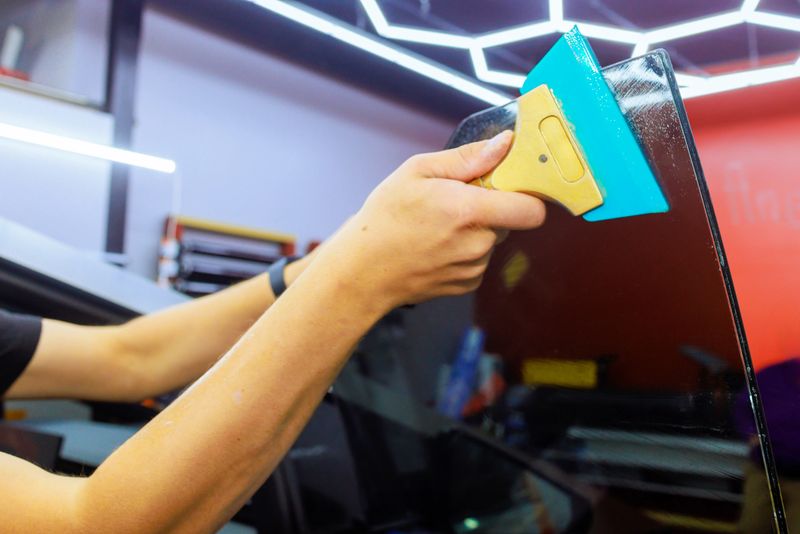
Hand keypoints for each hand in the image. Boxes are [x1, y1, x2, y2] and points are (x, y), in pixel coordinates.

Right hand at [327, 130, 545, 310]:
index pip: (532, 209)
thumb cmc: (385, 218)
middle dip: (492, 207)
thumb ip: (468, 158)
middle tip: (456, 201)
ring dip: (476, 229)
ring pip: (493, 239)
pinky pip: (480, 259)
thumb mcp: (418, 171)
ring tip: (438, 226)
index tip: (508, 184)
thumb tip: (505, 144)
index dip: (526, 193)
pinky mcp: (467, 285)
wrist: (363, 271)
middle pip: (511, 220)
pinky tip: (436, 246)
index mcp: (468, 211)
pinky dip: (465, 250)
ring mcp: (473, 268)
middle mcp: (477, 244)